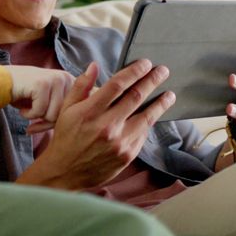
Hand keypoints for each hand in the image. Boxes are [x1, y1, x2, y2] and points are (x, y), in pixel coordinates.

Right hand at [8, 65, 75, 126]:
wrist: (3, 82)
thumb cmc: (26, 95)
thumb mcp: (49, 102)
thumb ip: (62, 110)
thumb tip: (72, 129)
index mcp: (71, 82)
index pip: (75, 110)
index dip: (60, 121)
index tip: (45, 123)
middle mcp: (66, 78)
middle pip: (64, 115)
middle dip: (47, 122)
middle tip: (34, 121)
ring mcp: (55, 79)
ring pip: (53, 115)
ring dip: (37, 118)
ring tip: (29, 110)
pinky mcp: (42, 84)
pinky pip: (39, 111)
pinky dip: (28, 115)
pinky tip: (22, 108)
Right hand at [16, 59, 174, 189]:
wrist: (66, 172)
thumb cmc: (66, 137)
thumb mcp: (66, 109)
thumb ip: (81, 86)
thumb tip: (94, 66)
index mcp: (90, 111)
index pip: (117, 85)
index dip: (134, 71)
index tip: (146, 63)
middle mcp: (107, 126)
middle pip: (136, 97)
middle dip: (152, 81)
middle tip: (163, 71)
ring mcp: (119, 142)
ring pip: (146, 117)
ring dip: (160, 104)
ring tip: (169, 94)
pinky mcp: (127, 155)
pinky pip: (143, 134)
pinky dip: (150, 122)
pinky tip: (155, 115)